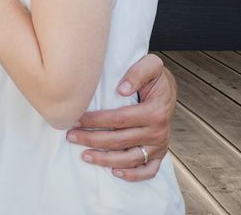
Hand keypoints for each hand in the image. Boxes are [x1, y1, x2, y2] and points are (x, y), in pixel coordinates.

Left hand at [65, 53, 175, 180]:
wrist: (169, 90)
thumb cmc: (155, 77)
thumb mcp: (151, 65)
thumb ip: (138, 72)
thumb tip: (121, 89)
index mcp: (155, 111)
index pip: (119, 119)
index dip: (96, 120)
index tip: (76, 119)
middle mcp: (158, 131)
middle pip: (120, 140)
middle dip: (92, 139)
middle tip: (71, 136)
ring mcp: (160, 145)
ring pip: (130, 159)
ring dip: (105, 160)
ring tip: (84, 155)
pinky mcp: (159, 154)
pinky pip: (148, 170)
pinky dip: (133, 175)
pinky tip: (114, 172)